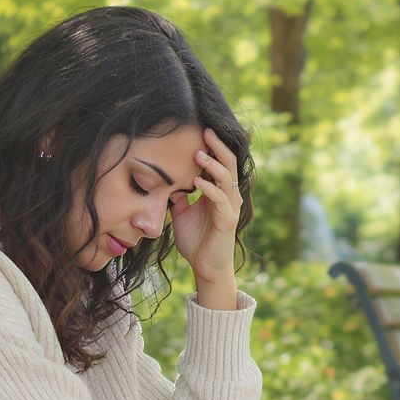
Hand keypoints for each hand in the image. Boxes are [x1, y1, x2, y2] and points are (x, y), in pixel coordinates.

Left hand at [170, 128, 240, 307]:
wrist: (205, 268)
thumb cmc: (196, 241)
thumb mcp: (181, 214)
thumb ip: (178, 197)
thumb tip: (168, 182)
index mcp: (220, 192)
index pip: (220, 163)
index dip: (213, 147)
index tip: (199, 131)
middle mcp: (229, 196)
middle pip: (229, 164)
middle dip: (218, 146)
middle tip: (206, 130)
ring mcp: (230, 208)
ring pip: (226, 178)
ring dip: (212, 165)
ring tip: (198, 153)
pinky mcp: (228, 221)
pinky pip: (220, 199)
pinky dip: (209, 188)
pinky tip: (196, 182)